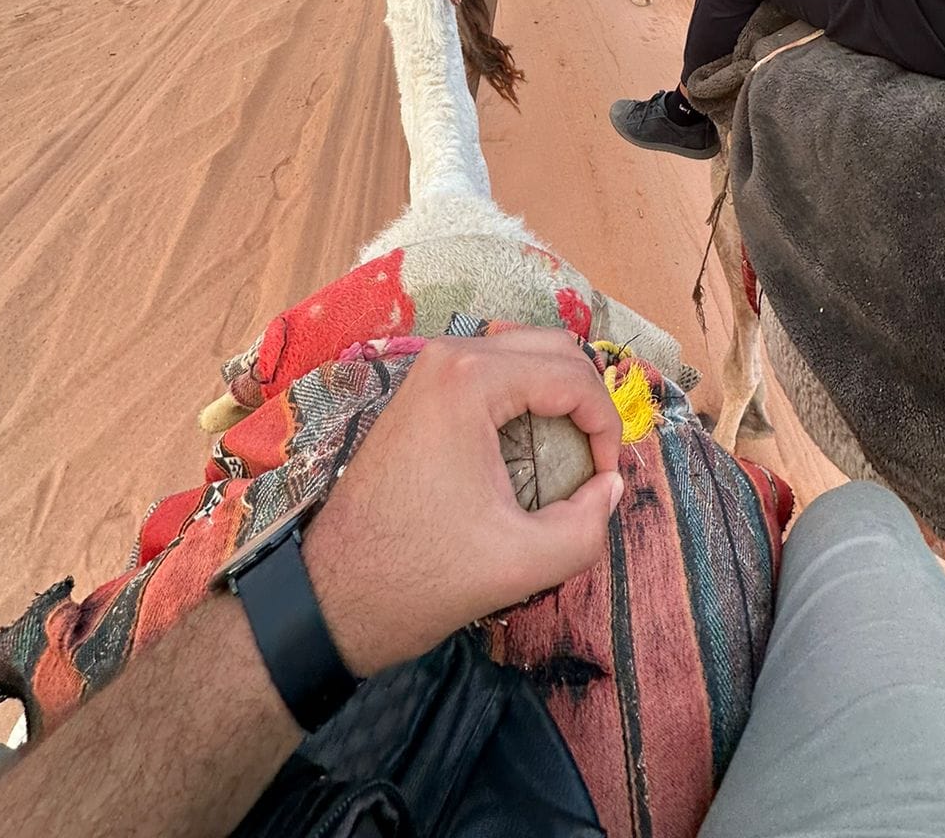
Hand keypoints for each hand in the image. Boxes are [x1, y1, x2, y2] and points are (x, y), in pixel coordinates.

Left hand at [305, 331, 622, 675]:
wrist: (333, 594)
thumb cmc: (421, 576)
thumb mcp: (522, 563)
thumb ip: (587, 526)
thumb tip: (611, 487)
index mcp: (471, 380)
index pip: (574, 376)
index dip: (606, 428)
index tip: (604, 482)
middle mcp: (450, 355)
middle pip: (554, 348)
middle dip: (588, 403)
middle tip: (595, 466)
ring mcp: (431, 368)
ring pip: (526, 353)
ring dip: (559, 396)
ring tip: (567, 459)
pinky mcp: (423, 389)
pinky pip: (495, 370)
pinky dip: (527, 398)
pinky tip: (529, 452)